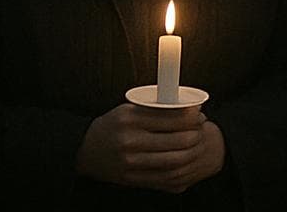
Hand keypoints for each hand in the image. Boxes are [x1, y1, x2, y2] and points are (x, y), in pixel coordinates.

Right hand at [75, 103, 225, 192]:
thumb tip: (191, 108)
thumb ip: (158, 108)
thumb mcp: (132, 109)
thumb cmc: (114, 124)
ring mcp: (130, 162)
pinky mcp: (130, 178)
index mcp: (132, 118)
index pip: (175, 118)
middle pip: (179, 141)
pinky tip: (184, 162)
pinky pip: (162, 177)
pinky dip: (178, 170)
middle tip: (201, 131)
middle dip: (196, 135)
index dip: (194, 117)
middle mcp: (130, 140)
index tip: (200, 115)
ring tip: (194, 145)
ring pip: (174, 161)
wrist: (85, 149)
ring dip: (191, 153)